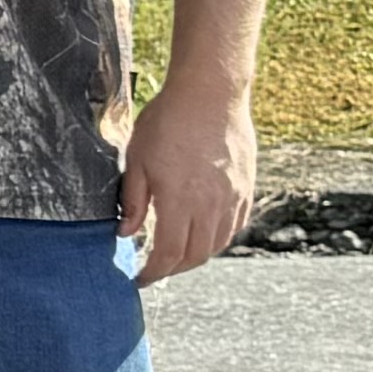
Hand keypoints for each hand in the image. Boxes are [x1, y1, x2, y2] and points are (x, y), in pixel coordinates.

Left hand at [120, 76, 254, 284]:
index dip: (153, 272)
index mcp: (180, 202)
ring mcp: (233, 196)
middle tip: (155, 270)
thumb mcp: (137, 161)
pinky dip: (219, 238)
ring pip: (219, 243)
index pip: (169, 254)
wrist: (210, 93)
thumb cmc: (167, 122)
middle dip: (174, 269)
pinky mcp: (246, 186)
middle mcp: (212, 205)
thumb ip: (133, 201)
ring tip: (177, 255)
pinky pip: (236, 224)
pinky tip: (204, 234)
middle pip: (196, 255)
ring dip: (197, 256)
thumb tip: (126, 233)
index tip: (139, 278)